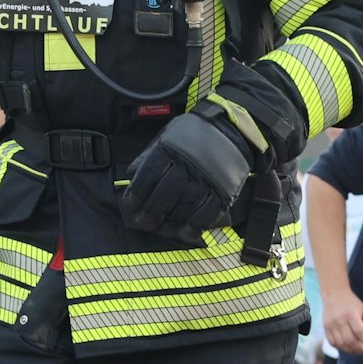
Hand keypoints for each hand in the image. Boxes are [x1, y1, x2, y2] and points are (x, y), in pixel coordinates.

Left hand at [120, 106, 256, 242]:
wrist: (231, 129)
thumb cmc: (192, 135)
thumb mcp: (166, 136)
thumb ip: (149, 156)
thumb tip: (132, 177)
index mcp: (170, 148)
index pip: (148, 174)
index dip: (137, 192)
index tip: (131, 204)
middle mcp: (188, 163)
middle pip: (165, 194)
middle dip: (151, 212)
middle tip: (144, 222)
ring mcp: (207, 178)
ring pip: (184, 206)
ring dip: (171, 223)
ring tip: (162, 230)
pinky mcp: (223, 191)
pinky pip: (207, 214)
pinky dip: (195, 226)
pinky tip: (185, 234)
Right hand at [324, 288, 362, 355]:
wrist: (334, 294)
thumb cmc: (351, 302)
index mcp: (351, 315)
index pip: (360, 332)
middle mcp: (339, 321)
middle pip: (350, 340)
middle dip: (360, 348)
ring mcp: (331, 325)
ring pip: (341, 344)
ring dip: (351, 350)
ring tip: (359, 351)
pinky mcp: (326, 328)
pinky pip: (333, 343)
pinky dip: (341, 348)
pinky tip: (348, 348)